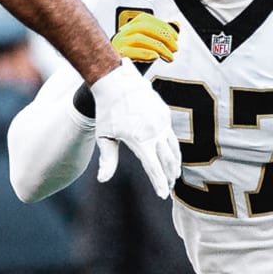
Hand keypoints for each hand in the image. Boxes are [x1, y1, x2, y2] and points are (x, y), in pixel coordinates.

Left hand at [91, 58, 180, 197]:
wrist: (116, 82)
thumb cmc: (106, 111)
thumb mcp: (104, 136)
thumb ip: (107, 159)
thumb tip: (102, 180)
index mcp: (140, 140)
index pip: (153, 168)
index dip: (159, 183)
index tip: (162, 195)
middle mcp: (155, 132)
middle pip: (168, 161)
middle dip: (169, 176)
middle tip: (169, 187)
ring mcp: (162, 122)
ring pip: (174, 149)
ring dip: (174, 163)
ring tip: (173, 174)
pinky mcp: (165, 114)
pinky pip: (171, 135)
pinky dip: (172, 148)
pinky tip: (170, 154)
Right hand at [112, 13, 178, 62]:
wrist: (114, 69)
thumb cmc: (132, 55)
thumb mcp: (148, 42)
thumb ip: (161, 32)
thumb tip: (175, 24)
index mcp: (129, 27)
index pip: (145, 19)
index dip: (163, 25)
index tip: (175, 36)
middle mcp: (123, 33)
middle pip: (144, 27)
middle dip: (164, 36)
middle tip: (174, 47)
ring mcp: (119, 43)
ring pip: (139, 38)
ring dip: (159, 47)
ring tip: (168, 56)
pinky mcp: (118, 55)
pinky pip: (131, 52)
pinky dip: (146, 53)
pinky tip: (155, 57)